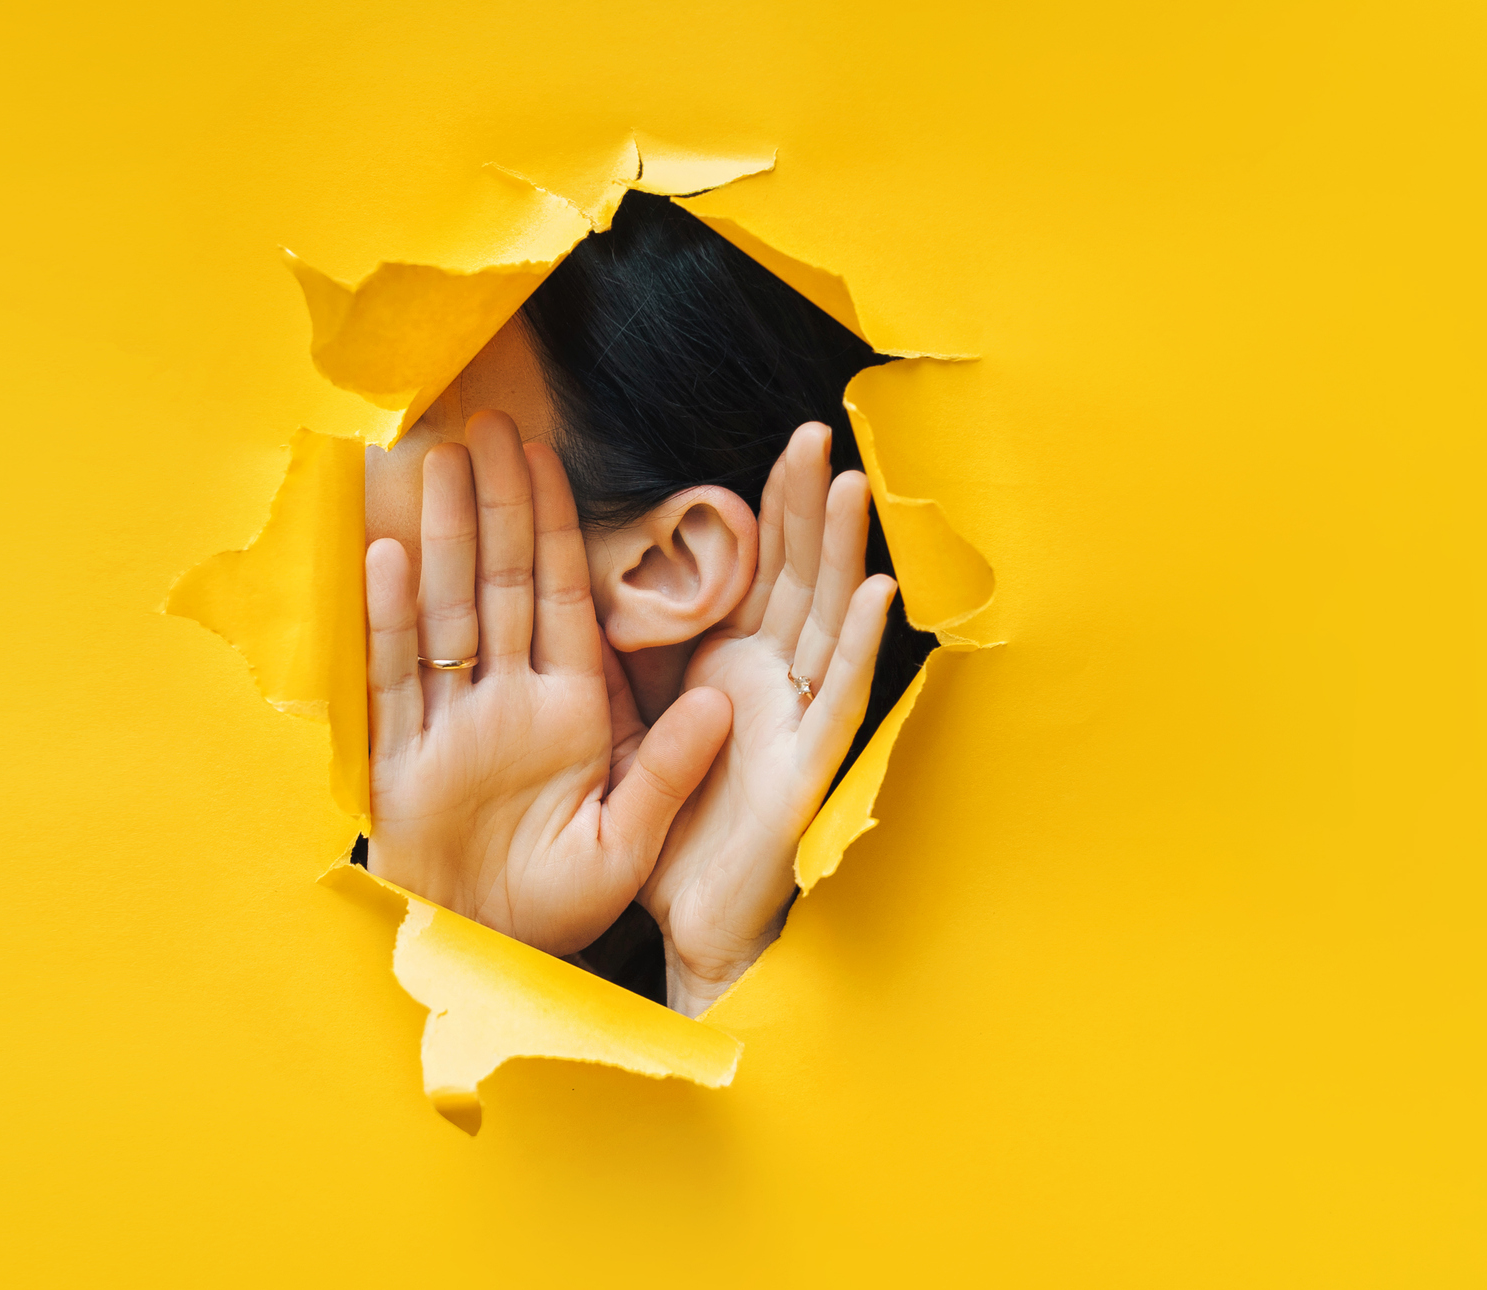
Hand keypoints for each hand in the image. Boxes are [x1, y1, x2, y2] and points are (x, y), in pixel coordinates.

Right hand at [366, 411, 733, 954]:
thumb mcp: (628, 841)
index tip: (546, 456)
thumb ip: (669, 770)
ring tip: (434, 464)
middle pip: (499, 584)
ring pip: (444, 612)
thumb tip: (724, 702)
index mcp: (568, 710)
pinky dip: (388, 619)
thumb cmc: (559, 906)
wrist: (490, 956)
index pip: (564, 597)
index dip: (556, 525)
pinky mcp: (399, 757)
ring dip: (439, 538)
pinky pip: (392, 676)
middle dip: (493, 505)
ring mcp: (448, 723)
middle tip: (484, 425)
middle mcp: (505, 701)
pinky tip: (386, 557)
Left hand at [642, 423, 897, 1013]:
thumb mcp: (640, 724)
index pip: (758, 571)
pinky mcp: (806, 770)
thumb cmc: (674, 829)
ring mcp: (796, 723)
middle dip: (809, 508)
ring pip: (826, 623)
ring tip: (856, 486)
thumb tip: (609, 578)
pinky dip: (859, 647)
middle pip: (796, 579)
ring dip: (844, 556)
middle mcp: (773, 685)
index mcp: (732, 666)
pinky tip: (877, 594)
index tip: (782, 444)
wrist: (687, 923)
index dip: (771, 509)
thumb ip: (641, 658)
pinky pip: (837, 699)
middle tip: (818, 433)